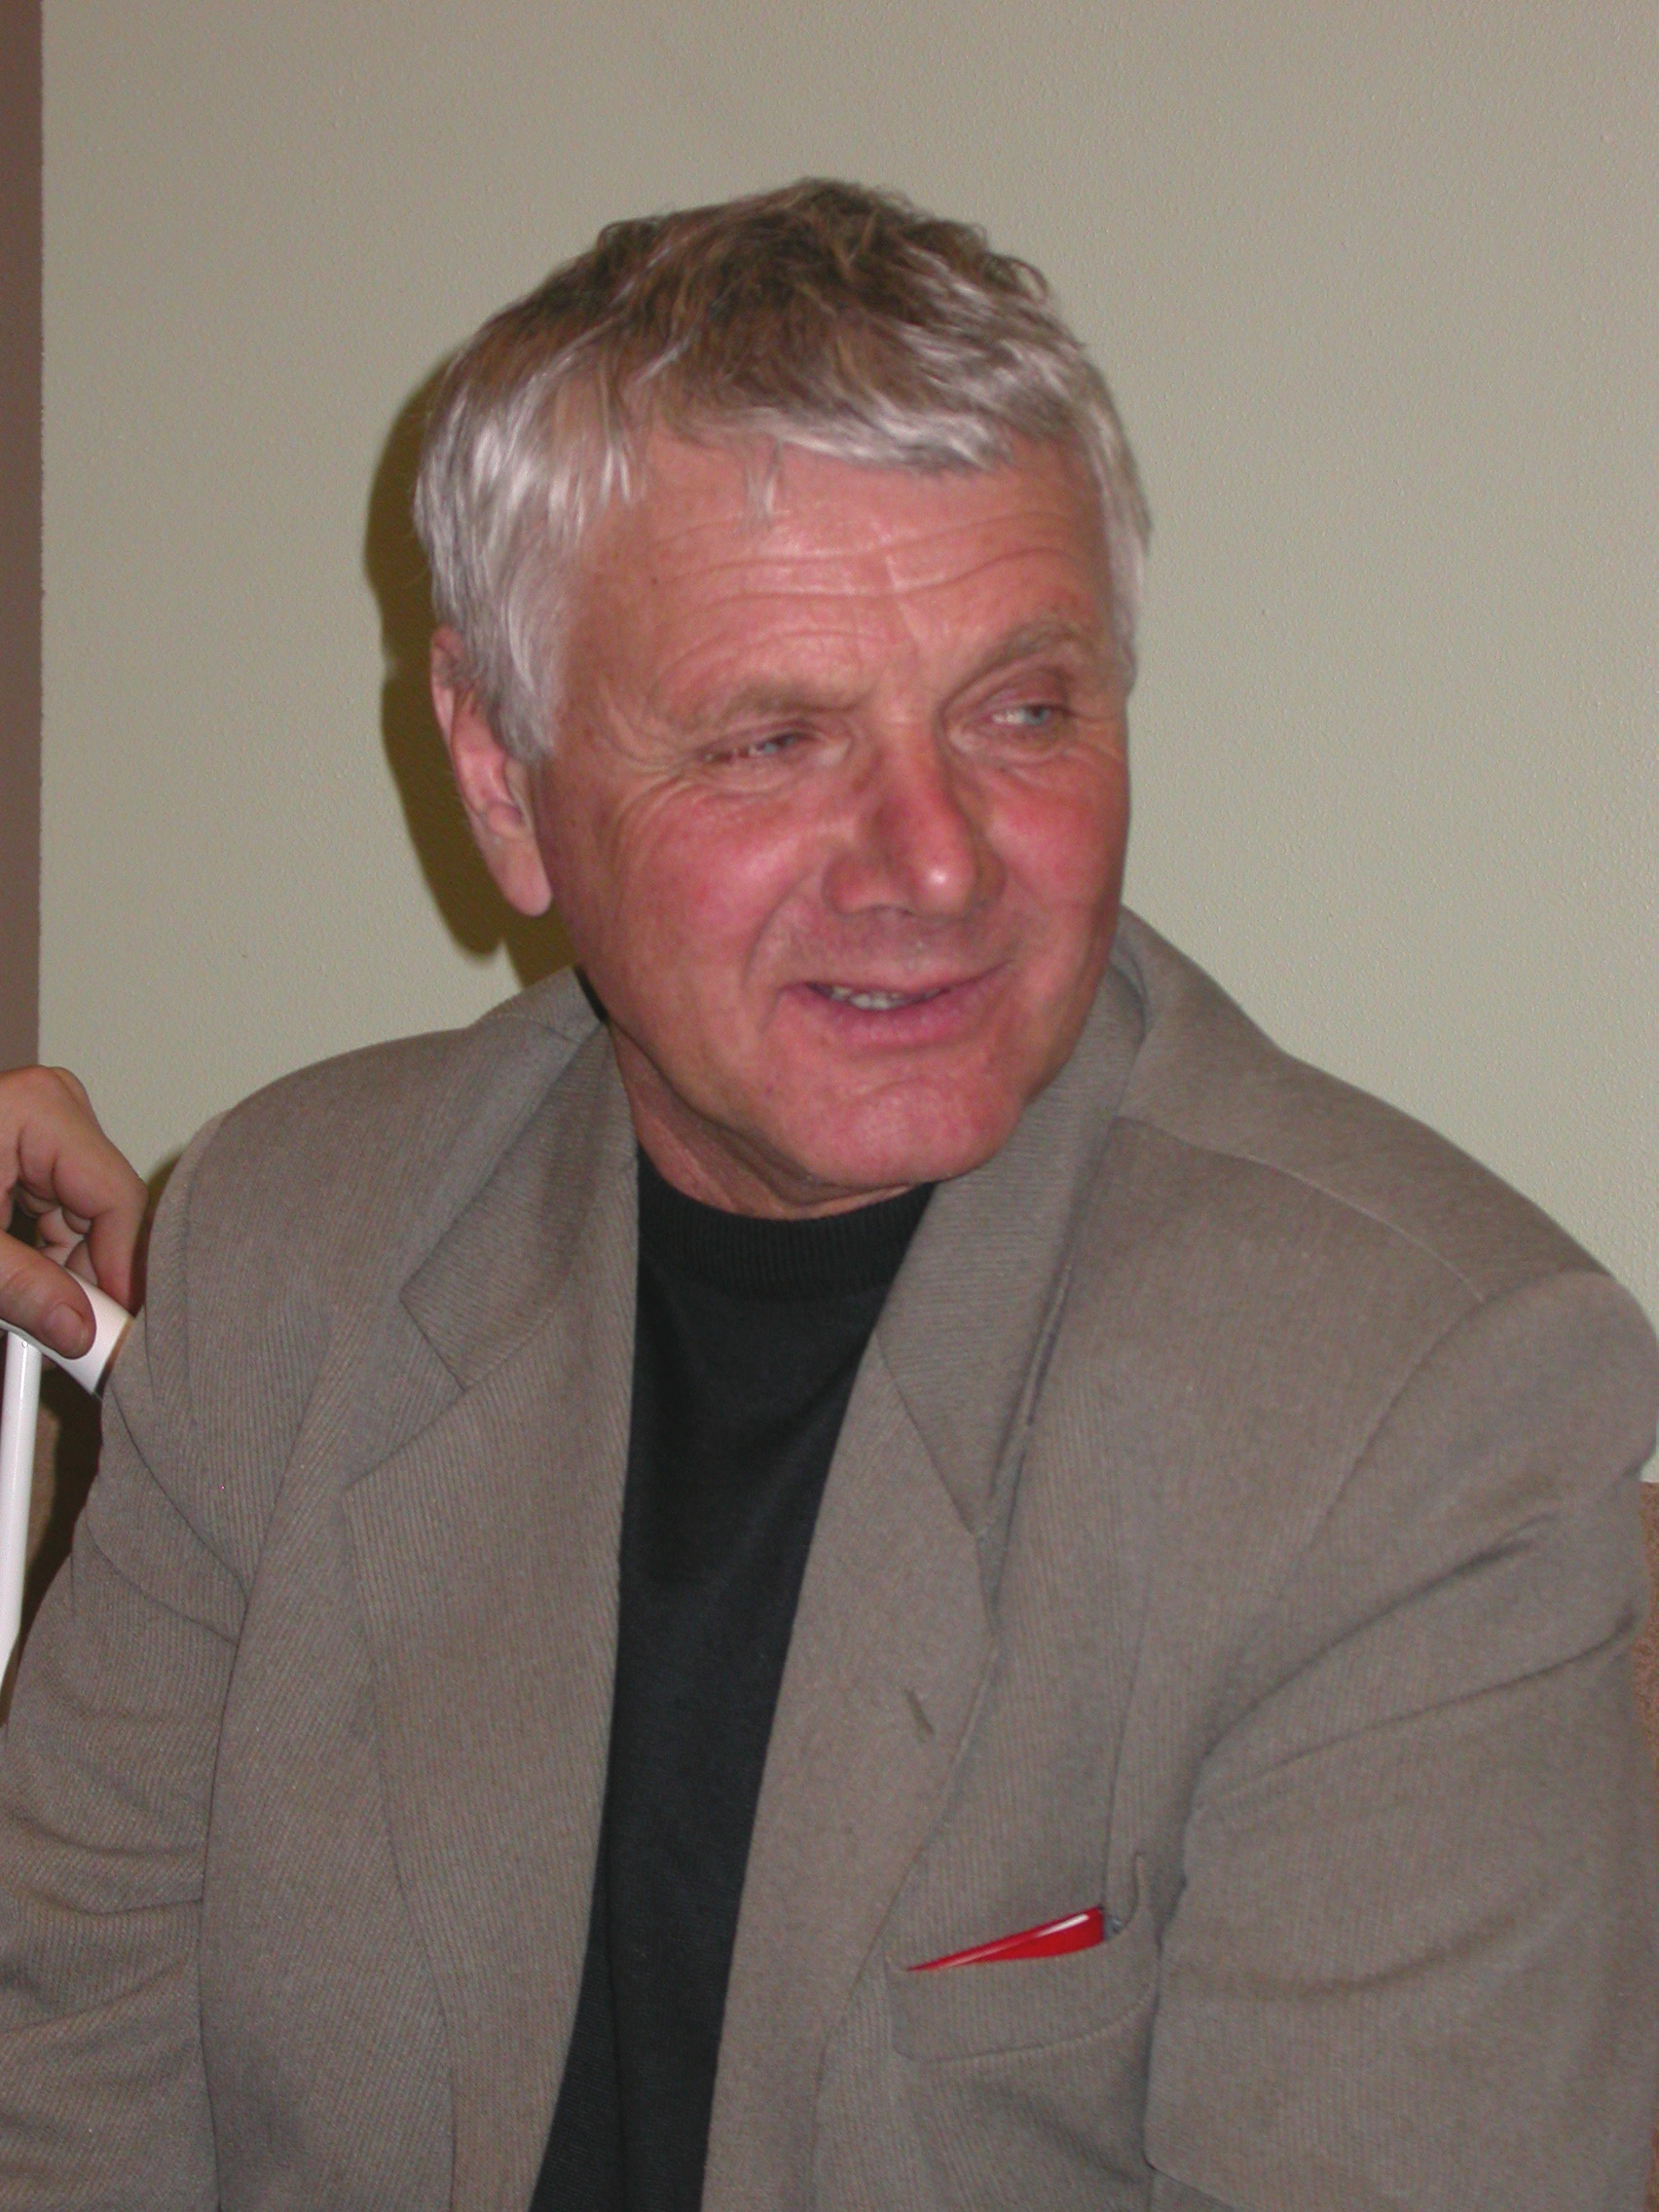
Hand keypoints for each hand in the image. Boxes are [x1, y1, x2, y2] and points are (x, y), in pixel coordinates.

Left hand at [0, 1067, 147, 1358]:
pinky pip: (51, 1211)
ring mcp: (34, 1124)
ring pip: (79, 1217)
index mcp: (39, 1108)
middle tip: (60, 1338)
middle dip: (80, 1277)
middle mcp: (47, 1107)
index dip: (120, 1272)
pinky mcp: (18, 1146)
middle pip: (100, 1210)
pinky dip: (35, 1253)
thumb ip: (20, 1288)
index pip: (116, 1199)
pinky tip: (12, 1283)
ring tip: (17, 1311)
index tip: (110, 1331)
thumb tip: (74, 1328)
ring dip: (55, 1271)